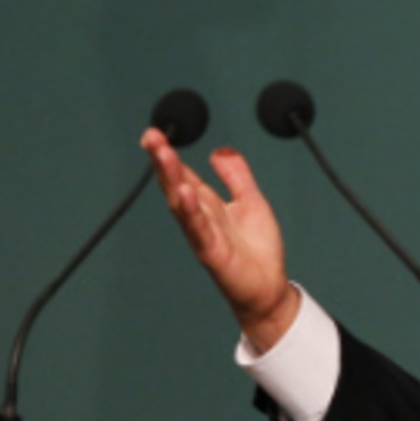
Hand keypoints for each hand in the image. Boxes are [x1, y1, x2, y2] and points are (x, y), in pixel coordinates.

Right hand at [140, 127, 298, 353]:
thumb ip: (237, 177)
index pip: (184, 175)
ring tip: (163, 154)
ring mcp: (203, 234)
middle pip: (176, 184)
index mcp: (207, 204)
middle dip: (163, 161)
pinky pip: (198, 229)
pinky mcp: (211, 252)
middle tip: (150, 136)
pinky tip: (186, 193)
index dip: (170, 155)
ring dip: (171, 178)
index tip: (155, 134)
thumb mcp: (252, 203)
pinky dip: (191, 211)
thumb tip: (220, 150)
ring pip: (181, 203)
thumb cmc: (258, 249)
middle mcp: (200, 217)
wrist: (269, 287)